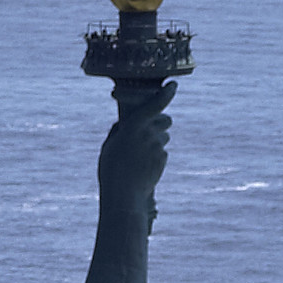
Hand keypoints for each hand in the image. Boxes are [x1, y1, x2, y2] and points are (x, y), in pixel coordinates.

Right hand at [98, 81, 175, 208]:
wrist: (124, 195)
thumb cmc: (111, 170)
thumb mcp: (109, 146)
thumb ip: (118, 132)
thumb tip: (123, 126)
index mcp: (135, 125)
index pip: (156, 104)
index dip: (167, 93)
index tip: (173, 86)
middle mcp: (150, 133)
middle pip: (166, 120)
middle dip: (161, 122)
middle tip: (151, 130)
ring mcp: (158, 147)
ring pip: (164, 138)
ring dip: (156, 142)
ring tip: (140, 156)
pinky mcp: (162, 160)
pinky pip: (162, 154)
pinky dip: (155, 157)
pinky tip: (143, 167)